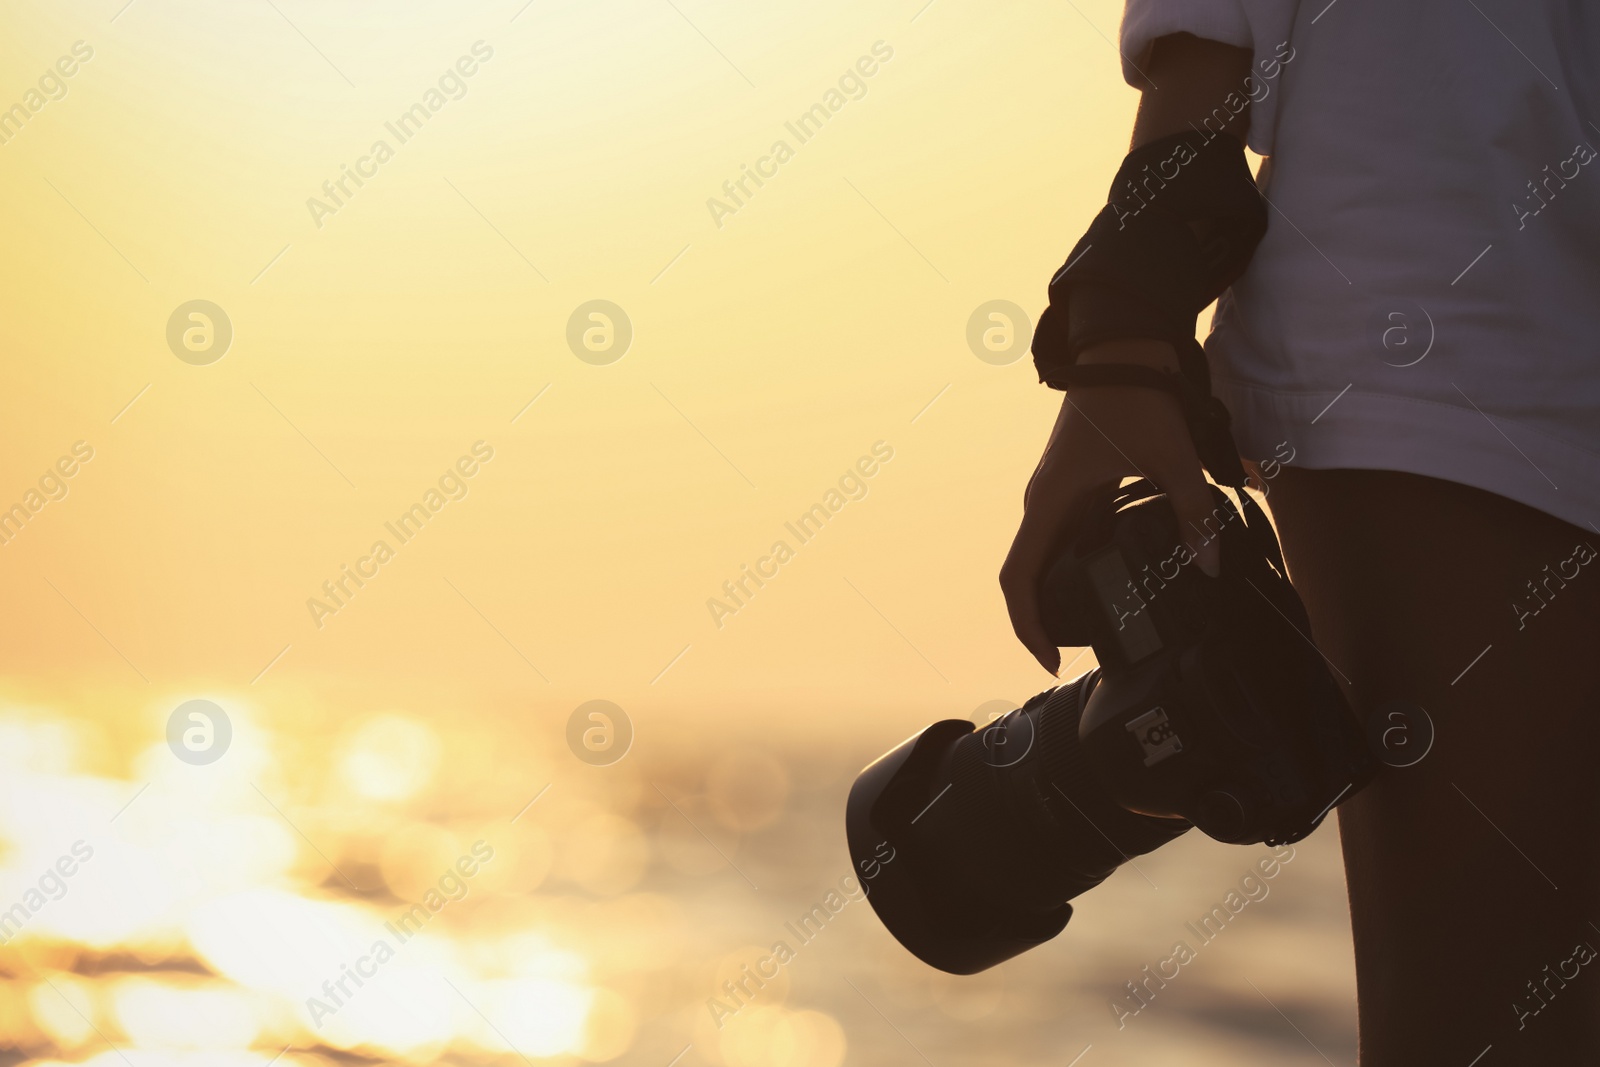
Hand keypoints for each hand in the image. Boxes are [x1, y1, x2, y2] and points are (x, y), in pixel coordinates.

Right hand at [999, 339, 1220, 674]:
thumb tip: (1211, 563)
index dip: (1026, 627)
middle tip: (1078, 654)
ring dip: (1060, 595)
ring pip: (1046, 557)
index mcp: (1051, 501)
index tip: (1049, 659)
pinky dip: (1078, 567)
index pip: (1017, 579)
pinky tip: (1116, 579)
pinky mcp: (1074, 485)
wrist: (1122, 344)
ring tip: (1098, 625)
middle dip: (1044, 622)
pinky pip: (1065, 537)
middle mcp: (1044, 502)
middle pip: (1027, 576)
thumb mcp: (1170, 455)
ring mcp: (1056, 494)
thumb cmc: (1135, 393)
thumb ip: (1192, 511)